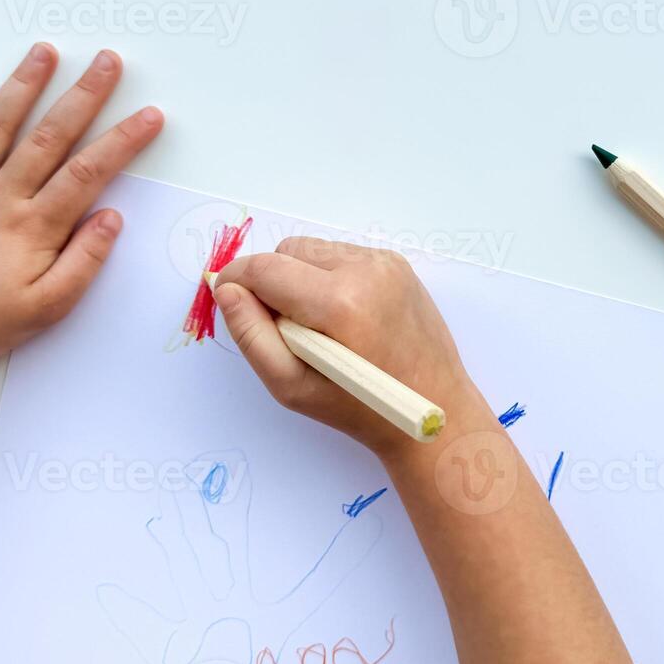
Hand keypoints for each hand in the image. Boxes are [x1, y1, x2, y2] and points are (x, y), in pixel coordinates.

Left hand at [0, 44, 163, 389]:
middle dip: (83, 95)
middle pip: (49, 136)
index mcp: (33, 226)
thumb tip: (111, 216)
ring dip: (22, 86)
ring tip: (44, 52)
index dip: (123, 141)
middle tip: (107, 61)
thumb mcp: (48, 307)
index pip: (88, 172)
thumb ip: (84, 261)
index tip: (150, 115)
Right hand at [212, 240, 496, 457]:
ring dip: (301, 279)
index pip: (265, 268)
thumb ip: (251, 335)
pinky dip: (329, 278)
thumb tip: (226, 289)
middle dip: (272, 282)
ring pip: (314, 250)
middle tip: (284, 328)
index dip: (236, 281)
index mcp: (339, 301)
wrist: (437, 413)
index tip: (229, 301)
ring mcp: (386, 263)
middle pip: (288, 251)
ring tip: (317, 325)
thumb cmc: (361, 410)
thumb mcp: (292, 386)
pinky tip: (343, 317)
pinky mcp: (398, 264)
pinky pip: (342, 256)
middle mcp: (365, 269)